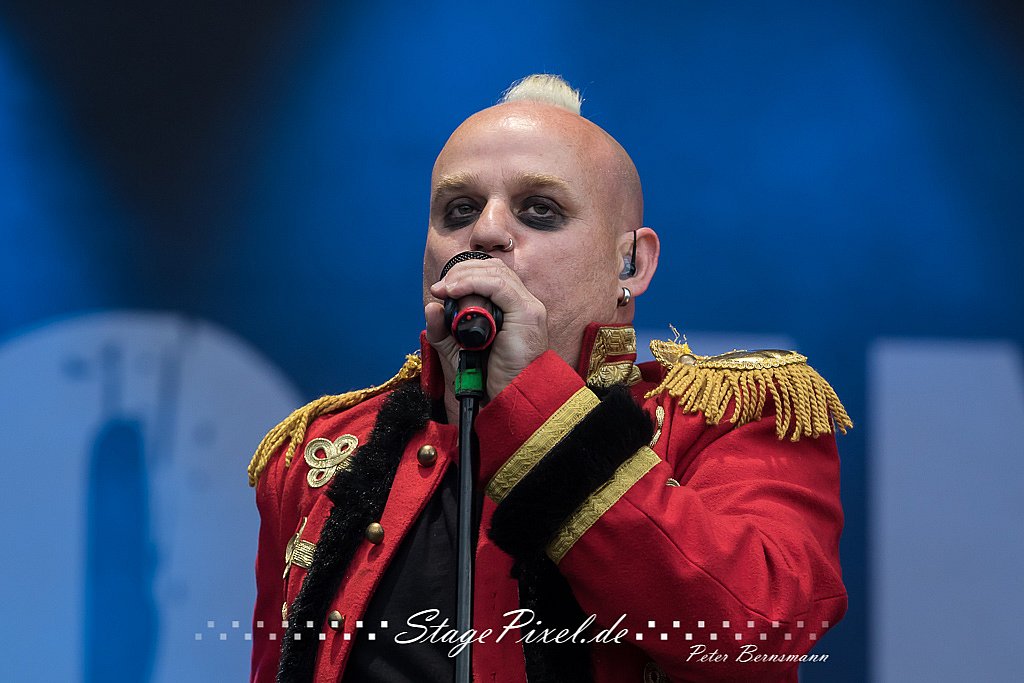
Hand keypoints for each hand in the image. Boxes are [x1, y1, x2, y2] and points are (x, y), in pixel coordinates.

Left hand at [426, 259, 548, 400]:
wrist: (507, 398)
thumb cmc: (489, 378)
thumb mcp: (456, 351)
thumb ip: (442, 331)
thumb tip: (431, 307)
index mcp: (511, 308)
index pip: (491, 274)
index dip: (465, 274)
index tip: (441, 289)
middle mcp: (522, 303)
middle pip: (493, 268)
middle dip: (462, 272)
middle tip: (441, 288)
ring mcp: (528, 307)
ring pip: (496, 273)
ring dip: (465, 276)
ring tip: (445, 289)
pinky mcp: (527, 314)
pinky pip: (499, 286)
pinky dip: (475, 283)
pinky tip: (456, 291)